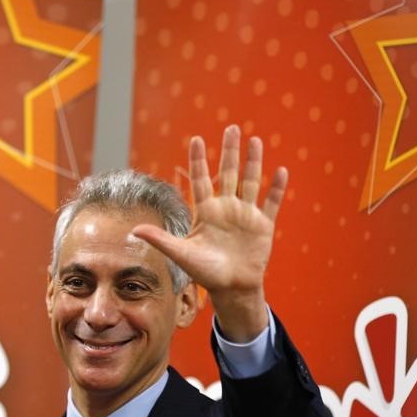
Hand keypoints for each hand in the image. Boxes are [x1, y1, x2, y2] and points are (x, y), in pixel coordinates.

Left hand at [132, 125, 287, 341]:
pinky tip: (281, 171)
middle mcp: (227, 208)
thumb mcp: (182, 254)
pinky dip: (276, 189)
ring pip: (250, 182)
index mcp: (207, 212)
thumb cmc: (205, 273)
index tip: (196, 139)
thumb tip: (135, 229)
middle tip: (231, 128)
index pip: (201, 180)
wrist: (232, 288)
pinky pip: (271, 203)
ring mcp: (246, 215)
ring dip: (253, 162)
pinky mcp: (263, 225)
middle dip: (230, 151)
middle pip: (229, 174)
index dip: (199, 160)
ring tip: (255, 140)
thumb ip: (161, 239)